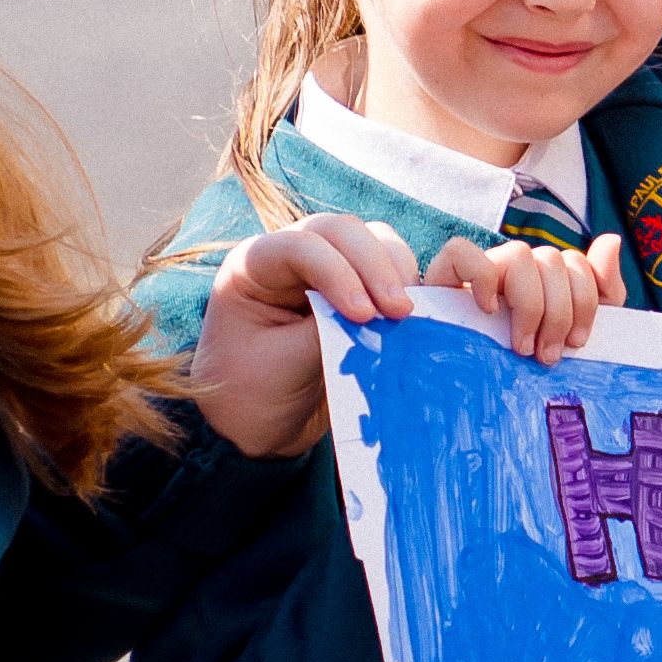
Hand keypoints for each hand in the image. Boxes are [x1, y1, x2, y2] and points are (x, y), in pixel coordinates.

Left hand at [185, 212, 426, 456]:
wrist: (254, 429)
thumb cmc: (249, 398)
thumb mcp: (282, 366)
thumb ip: (326, 333)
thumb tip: (377, 315)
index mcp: (252, 267)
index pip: (300, 247)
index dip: (338, 271)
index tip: (363, 316)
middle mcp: (288, 258)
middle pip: (340, 231)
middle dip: (375, 265)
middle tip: (400, 310)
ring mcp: (323, 269)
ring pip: (370, 240)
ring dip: (395, 270)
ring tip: (407, 313)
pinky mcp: (354, 288)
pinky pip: (386, 267)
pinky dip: (404, 284)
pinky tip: (412, 315)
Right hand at [426, 228, 623, 359]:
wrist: (463, 388)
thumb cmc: (522, 362)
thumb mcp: (574, 332)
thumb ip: (602, 289)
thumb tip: (612, 239)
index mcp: (544, 276)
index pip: (575, 262)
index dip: (585, 301)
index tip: (576, 342)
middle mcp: (514, 266)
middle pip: (550, 259)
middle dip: (558, 312)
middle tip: (547, 354)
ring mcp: (481, 267)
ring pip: (518, 254)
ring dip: (528, 304)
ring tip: (521, 345)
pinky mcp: (443, 274)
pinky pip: (462, 251)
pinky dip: (480, 278)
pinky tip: (488, 311)